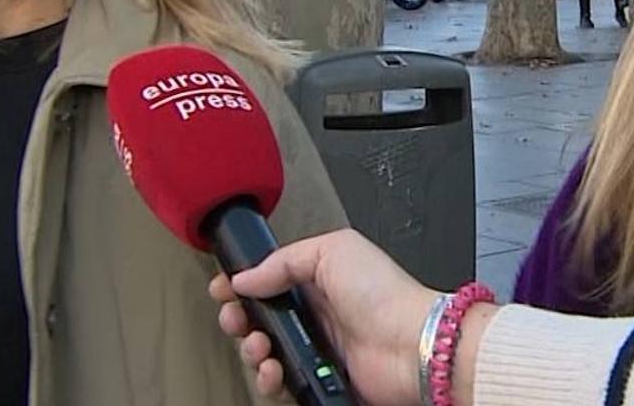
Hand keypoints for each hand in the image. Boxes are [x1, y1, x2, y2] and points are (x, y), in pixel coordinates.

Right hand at [208, 229, 440, 405]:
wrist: (410, 344)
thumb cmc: (385, 294)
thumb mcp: (334, 250)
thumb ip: (284, 260)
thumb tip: (248, 276)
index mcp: (318, 277)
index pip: (268, 278)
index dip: (242, 283)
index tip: (224, 288)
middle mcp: (317, 312)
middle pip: (260, 317)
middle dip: (239, 319)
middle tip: (237, 320)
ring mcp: (317, 346)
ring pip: (266, 351)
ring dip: (253, 350)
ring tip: (261, 347)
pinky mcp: (319, 376)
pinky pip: (282, 382)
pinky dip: (270, 379)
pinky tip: (274, 370)